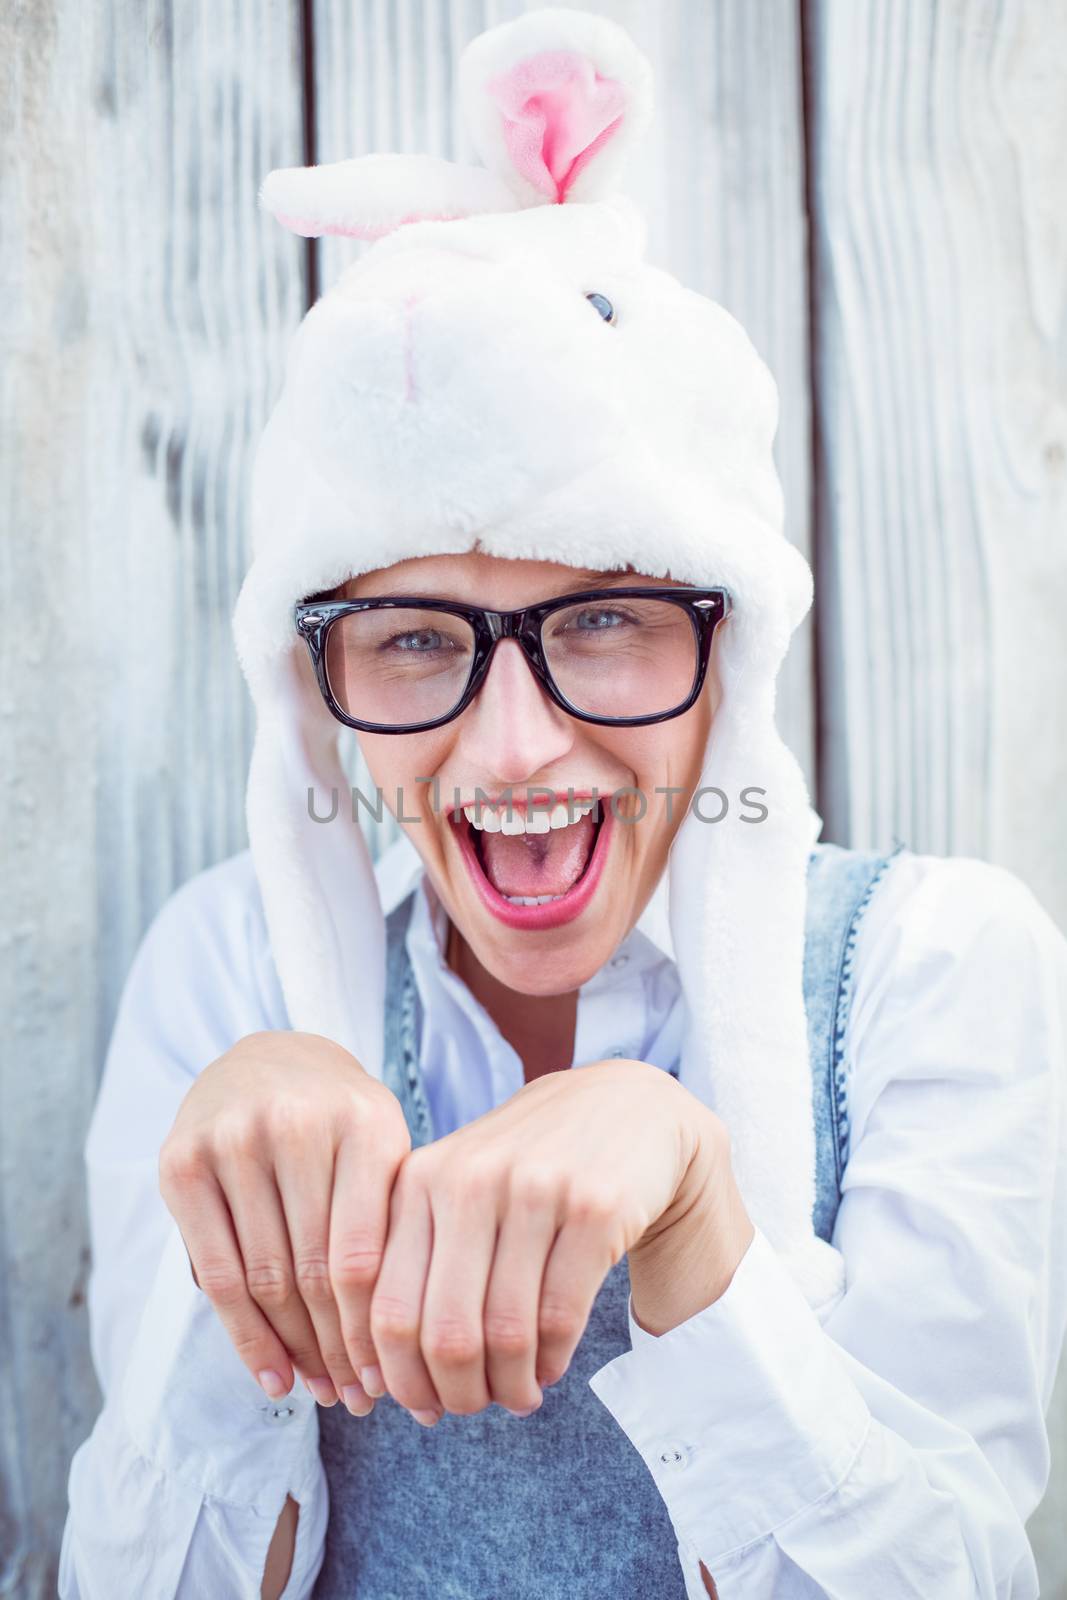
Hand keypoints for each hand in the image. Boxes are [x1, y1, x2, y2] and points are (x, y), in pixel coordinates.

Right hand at [158, 1030, 410, 1413]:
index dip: (377, 1330)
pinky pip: (215, 1275)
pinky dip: (246, 1337)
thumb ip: (393, 1229)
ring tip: (325, 1393)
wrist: (267, 1061)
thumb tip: (396, 1352)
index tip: (395, 1379)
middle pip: (316, 1273)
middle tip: (362, 1399)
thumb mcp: (385, 1154)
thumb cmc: (342, 1126)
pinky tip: (273, 1376)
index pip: (366, 1255)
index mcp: (363, 1120)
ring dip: (297, 1351)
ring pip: (266, 1280)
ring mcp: (232, 1139)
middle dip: (341, 1348)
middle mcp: (295, 1123)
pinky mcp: (181, 1162)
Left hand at [365, 1058, 747, 1422]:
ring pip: (505, 1333)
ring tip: (516, 1398)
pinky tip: (549, 1368)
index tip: (419, 1406)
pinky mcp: (596, 1206)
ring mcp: (535, 1189)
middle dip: (455, 1394)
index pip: (386, 1309)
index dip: (399, 1378)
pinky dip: (551, 1361)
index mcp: (420, 1179)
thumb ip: (416, 1261)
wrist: (627, 1108)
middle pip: (443, 1331)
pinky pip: (561, 1316)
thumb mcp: (459, 1188)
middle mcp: (470, 1180)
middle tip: (470, 1410)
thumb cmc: (527, 1166)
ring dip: (509, 1387)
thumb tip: (384, 1378)